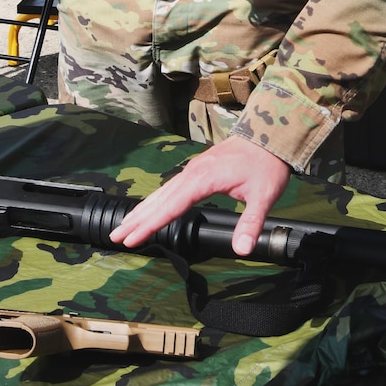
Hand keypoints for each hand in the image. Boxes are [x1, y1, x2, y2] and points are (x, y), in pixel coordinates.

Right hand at [109, 135, 291, 255]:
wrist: (270, 135)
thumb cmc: (266, 164)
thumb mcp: (263, 196)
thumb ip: (251, 223)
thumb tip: (242, 249)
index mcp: (203, 178)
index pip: (171, 206)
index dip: (150, 225)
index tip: (132, 239)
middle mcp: (192, 173)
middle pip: (159, 199)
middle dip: (136, 219)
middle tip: (115, 236)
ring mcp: (193, 170)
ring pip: (162, 192)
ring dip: (143, 210)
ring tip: (123, 225)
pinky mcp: (197, 170)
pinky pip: (170, 188)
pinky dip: (156, 200)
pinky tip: (150, 209)